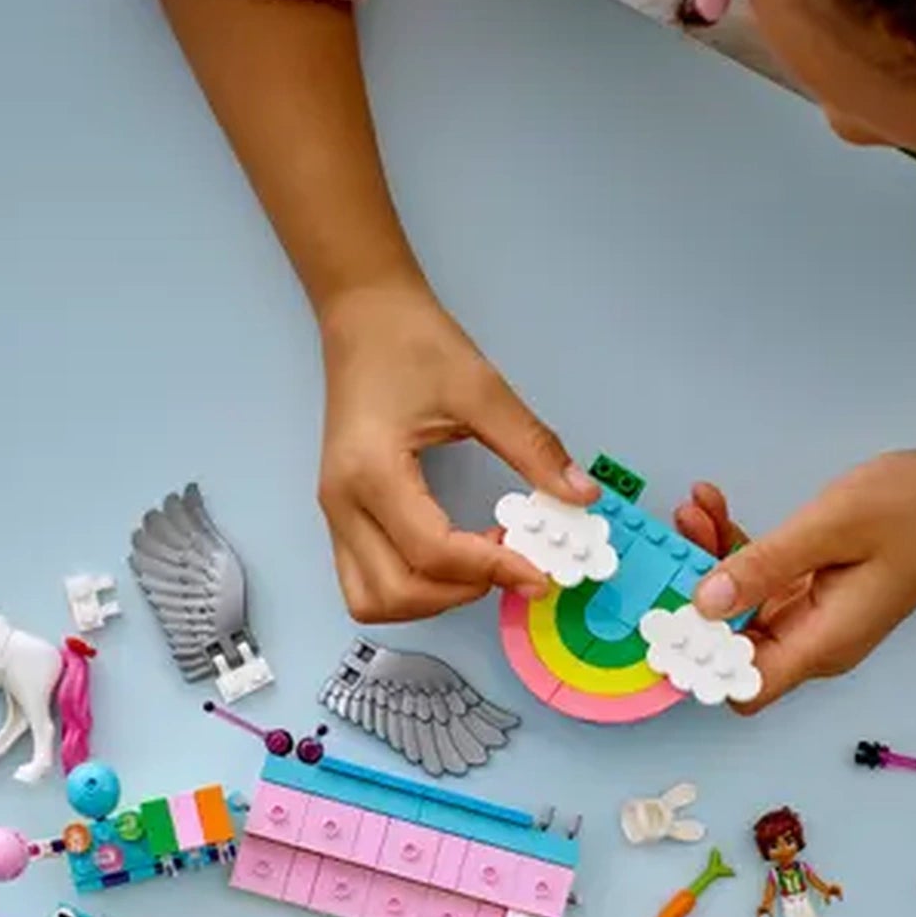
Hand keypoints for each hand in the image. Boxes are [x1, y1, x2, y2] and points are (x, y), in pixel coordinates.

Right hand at [317, 280, 595, 622]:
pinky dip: (411, 587)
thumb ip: (533, 447)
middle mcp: (343, 503)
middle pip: (395, 593)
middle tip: (510, 565)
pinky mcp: (340, 515)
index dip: (492, 570)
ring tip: (478, 566)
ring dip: (428, 600)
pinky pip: (367, 579)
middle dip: (459, 594)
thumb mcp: (481, 390)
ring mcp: (335, 513)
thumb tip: (581, 495)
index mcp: (372, 471)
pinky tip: (453, 559)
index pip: (433, 552)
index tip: (540, 572)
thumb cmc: (413, 343)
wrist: (364, 316)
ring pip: (372, 599)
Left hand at [675, 451, 915, 714]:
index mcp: (822, 643)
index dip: (700, 661)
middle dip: (695, 594)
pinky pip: (763, 583)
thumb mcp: (831, 528)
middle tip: (676, 535)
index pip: (743, 687)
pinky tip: (716, 508)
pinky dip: (738, 551)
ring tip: (695, 508)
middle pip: (733, 643)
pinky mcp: (816, 592)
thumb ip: (765, 567)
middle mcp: (815, 642)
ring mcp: (815, 618)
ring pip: (742, 608)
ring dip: (711, 561)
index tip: (667, 613)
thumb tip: (705, 603)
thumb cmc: (915, 508)